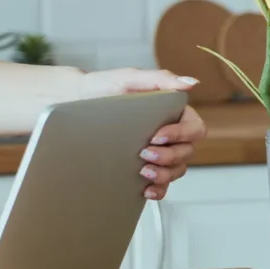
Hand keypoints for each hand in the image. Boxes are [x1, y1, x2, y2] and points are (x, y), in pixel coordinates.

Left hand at [78, 68, 207, 199]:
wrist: (75, 101)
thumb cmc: (105, 86)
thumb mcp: (131, 78)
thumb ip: (161, 78)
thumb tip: (191, 83)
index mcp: (174, 113)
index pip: (194, 128)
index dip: (181, 134)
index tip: (156, 135)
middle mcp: (171, 134)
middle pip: (187, 152)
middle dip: (169, 156)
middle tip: (144, 153)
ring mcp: (158, 152)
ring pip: (177, 169)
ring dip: (165, 174)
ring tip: (144, 171)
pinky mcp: (145, 166)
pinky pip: (161, 183)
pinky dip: (158, 189)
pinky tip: (146, 190)